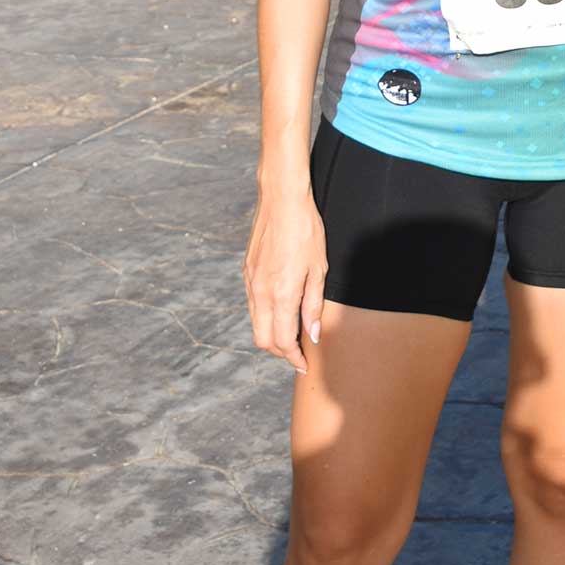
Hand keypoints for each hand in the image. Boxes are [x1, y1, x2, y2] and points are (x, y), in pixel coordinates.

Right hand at [244, 186, 327, 370]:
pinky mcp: (246, 271)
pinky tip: (280, 309)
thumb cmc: (306, 231)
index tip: (303, 364)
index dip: (293, 357)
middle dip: (279, 351)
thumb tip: (313, 334)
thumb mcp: (318, 269)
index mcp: (281, 294)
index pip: (282, 340)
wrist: (281, 200)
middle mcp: (261, 292)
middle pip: (262, 339)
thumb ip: (313, 305)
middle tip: (297, 352)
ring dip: (270, 334)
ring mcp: (250, 282)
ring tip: (291, 333)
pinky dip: (264, 315)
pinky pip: (252, 304)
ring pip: (255, 322)